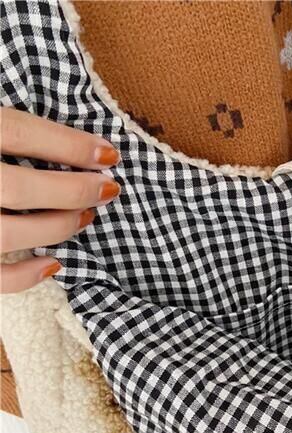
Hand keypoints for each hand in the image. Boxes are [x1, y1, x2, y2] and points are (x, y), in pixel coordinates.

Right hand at [0, 107, 120, 292]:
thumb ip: (12, 125)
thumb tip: (78, 140)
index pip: (16, 132)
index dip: (68, 144)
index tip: (110, 155)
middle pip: (18, 188)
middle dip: (72, 191)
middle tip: (108, 190)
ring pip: (7, 233)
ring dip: (56, 227)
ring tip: (85, 217)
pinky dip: (24, 277)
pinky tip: (55, 263)